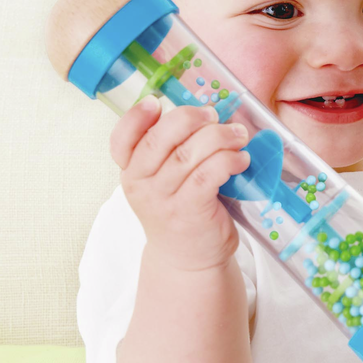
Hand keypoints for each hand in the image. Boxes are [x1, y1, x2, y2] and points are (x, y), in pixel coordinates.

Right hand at [110, 96, 251, 273]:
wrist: (189, 259)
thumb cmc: (182, 211)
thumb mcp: (164, 182)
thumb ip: (172, 151)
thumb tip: (206, 114)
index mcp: (131, 172)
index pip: (121, 141)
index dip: (135, 118)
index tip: (155, 102)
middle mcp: (141, 185)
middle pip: (158, 140)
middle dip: (189, 119)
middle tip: (213, 114)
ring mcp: (164, 200)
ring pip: (187, 155)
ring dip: (218, 137)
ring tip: (238, 135)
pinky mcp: (190, 211)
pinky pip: (208, 175)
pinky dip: (227, 160)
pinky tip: (241, 159)